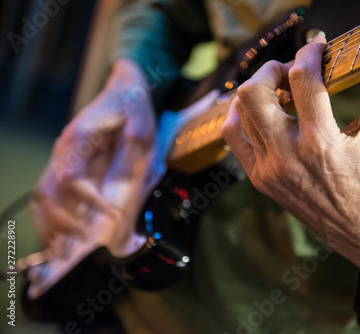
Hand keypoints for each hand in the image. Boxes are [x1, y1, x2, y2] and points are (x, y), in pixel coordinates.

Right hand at [29, 59, 155, 248]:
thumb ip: (130, 158)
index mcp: (79, 140)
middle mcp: (64, 150)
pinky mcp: (67, 163)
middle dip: (62, 222)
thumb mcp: (141, 129)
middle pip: (48, 193)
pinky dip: (51, 216)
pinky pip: (50, 193)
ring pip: (42, 196)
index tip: (112, 215)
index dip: (90, 202)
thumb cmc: (133, 106)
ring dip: (50, 224)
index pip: (73, 180)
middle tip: (82, 243)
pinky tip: (60, 235)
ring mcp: (62, 157)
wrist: (123, 89)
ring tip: (62, 250)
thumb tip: (121, 192)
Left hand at [221, 37, 359, 274]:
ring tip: (279, 92)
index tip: (318, 48)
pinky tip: (262, 112)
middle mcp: (288, 156)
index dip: (309, 53)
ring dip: (257, 92)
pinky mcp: (260, 179)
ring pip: (239, 113)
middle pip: (254, 93)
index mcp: (321, 143)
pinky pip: (234, 138)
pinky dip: (241, 117)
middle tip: (292, 71)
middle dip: (272, 70)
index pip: (302, 80)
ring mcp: (269, 170)